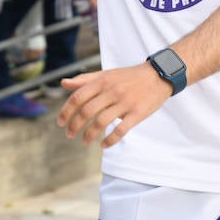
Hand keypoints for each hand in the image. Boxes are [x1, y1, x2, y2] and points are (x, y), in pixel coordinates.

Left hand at [58, 62, 172, 147]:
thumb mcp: (106, 74)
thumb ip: (85, 80)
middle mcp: (112, 91)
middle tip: (69, 135)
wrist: (158, 76)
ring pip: (101, 122)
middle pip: (87, 111)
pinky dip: (110, 140)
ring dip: (89, 135)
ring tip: (84, 141)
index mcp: (103, 80)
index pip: (78, 97)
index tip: (60, 122)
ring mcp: (125, 103)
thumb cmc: (129, 76)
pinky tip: (103, 145)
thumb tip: (64, 83)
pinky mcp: (137, 114)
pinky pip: (121, 130)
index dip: (66, 111)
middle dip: (75, 126)